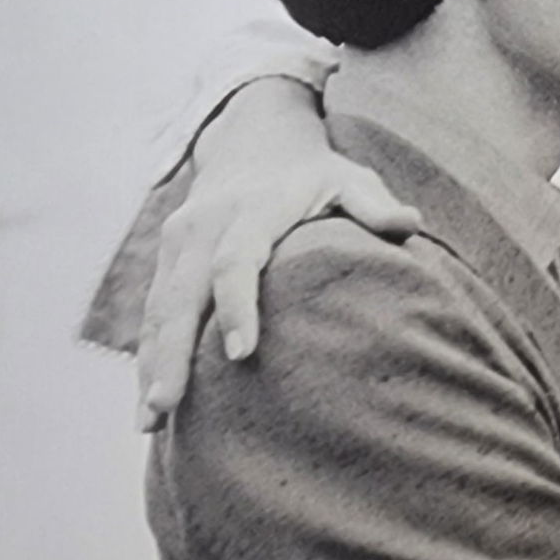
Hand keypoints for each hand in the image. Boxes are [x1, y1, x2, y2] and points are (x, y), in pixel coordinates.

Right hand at [136, 78, 419, 428]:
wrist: (254, 138)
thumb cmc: (315, 174)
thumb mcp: (349, 178)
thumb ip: (375, 204)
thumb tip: (412, 222)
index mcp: (253, 208)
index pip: (238, 260)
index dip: (238, 306)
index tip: (242, 354)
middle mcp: (206, 224)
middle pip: (184, 294)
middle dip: (174, 351)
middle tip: (168, 406)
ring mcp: (179, 241)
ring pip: (160, 308)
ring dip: (152, 364)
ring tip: (150, 420)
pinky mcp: (167, 258)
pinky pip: (153, 312)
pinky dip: (148, 356)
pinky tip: (148, 402)